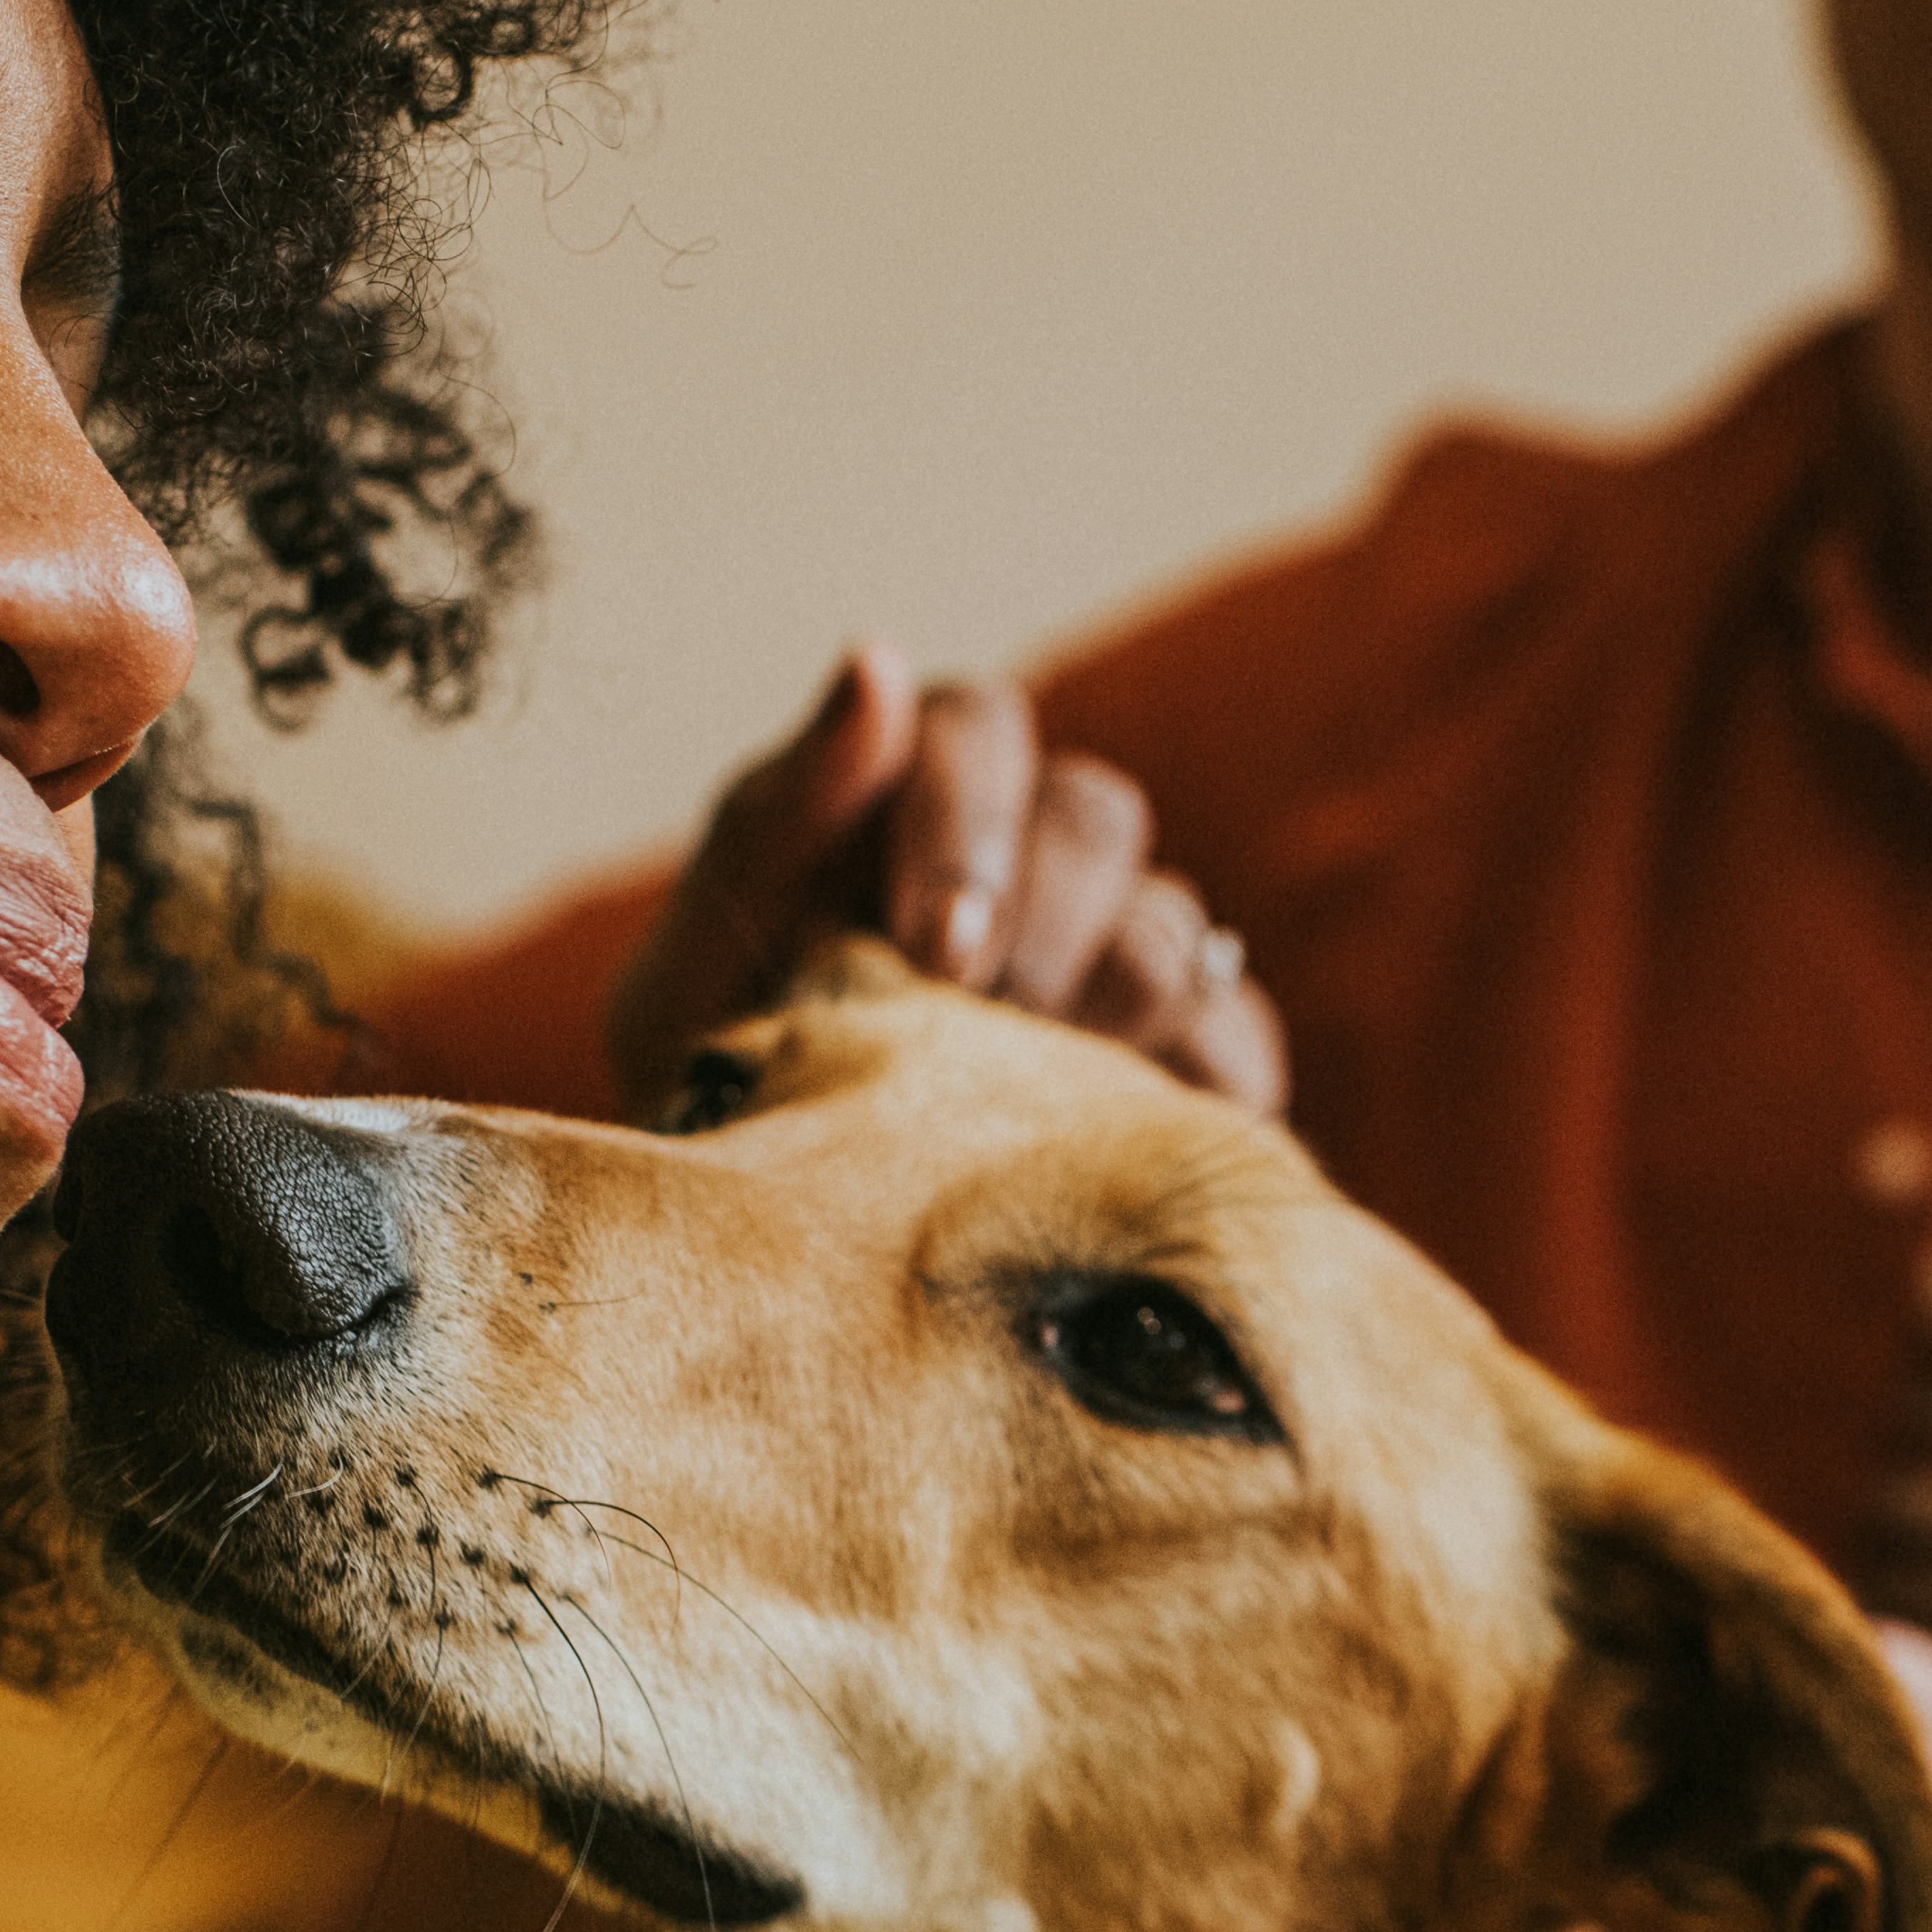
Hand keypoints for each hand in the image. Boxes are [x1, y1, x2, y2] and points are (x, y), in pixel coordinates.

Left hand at [605, 643, 1287, 1116]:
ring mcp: (1121, 957)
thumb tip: (876, 660)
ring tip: (1012, 1101)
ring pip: (1170, 925)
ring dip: (1094, 1012)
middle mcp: (1032, 859)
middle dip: (1036, 921)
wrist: (769, 1272)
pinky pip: (1233, 1035)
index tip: (932, 945)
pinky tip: (1101, 1143)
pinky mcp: (1193, 1062)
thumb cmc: (715, 1099)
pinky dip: (1182, 1086)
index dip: (967, 820)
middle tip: (972, 1025)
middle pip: (1096, 813)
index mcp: (911, 805)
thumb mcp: (698, 971)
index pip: (981, 726)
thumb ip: (779, 814)